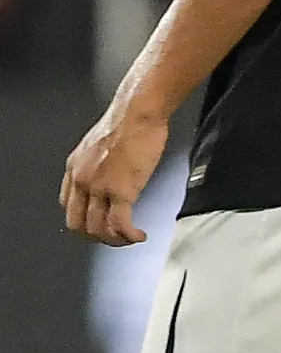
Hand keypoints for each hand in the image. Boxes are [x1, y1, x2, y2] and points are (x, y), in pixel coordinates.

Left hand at [62, 97, 168, 245]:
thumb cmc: (128, 120)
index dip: (83, 219)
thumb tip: (112, 173)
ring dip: (114, 240)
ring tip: (128, 239)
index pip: (68, 206)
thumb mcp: (99, 143)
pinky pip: (121, 224)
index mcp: (75, 168)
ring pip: (98, 229)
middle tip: (112, 238)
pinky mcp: (122, 191)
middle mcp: (82, 180)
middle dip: (95, 237)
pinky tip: (139, 235)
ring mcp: (100, 187)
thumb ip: (99, 163)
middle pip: (78, 224)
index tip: (98, 222)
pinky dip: (129, 236)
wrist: (138, 111)